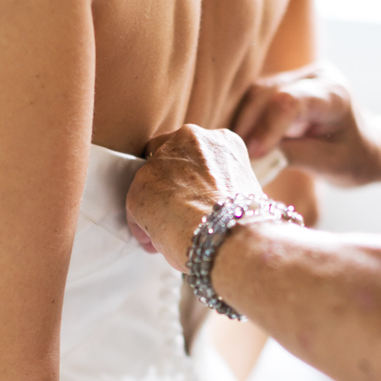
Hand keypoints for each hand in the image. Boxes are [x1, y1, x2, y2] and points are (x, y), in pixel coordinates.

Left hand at [126, 124, 265, 269]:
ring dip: (156, 204)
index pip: (198, 152)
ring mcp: (163, 160)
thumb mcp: (243, 191)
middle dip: (171, 183)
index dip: (194, 177)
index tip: (196, 196)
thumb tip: (204, 206)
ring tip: (170, 232)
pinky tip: (160, 241)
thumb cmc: (244, 222)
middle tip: (179, 211)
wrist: (231, 235)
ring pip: (151, 181)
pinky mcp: (140, 186)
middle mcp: (190, 139)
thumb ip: (220, 186)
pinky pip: (136, 206)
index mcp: (223, 141)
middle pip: (169, 157)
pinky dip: (144, 225)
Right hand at [231, 63, 380, 187]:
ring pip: (256, 94)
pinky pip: (256, 100)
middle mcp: (316, 77)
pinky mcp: (285, 86)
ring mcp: (299, 78)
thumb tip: (250, 157)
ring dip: (241, 122)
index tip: (252, 153)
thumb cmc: (355, 159)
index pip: (291, 101)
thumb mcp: (329, 164)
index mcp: (335, 94)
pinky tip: (238, 142)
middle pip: (268, 93)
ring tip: (232, 151)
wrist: (369, 148)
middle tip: (232, 156)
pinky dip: (245, 121)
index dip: (267, 126)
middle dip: (247, 125)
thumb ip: (291, 156)